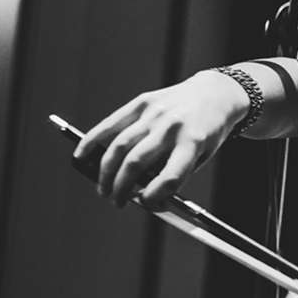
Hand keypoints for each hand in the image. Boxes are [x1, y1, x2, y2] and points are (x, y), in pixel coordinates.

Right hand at [72, 71, 248, 208]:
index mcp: (193, 142)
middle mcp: (172, 126)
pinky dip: (92, 141)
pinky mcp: (143, 103)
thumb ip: (175, 174)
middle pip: (137, 162)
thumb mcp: (202, 155)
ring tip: (104, 189)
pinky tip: (82, 156)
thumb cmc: (207, 130)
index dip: (154, 196)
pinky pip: (111, 124)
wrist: (215, 93)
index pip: (169, 177)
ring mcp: (155, 113)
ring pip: (120, 146)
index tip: (145, 203)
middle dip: (121, 188)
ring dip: (106, 173)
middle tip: (117, 202)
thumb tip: (142, 195)